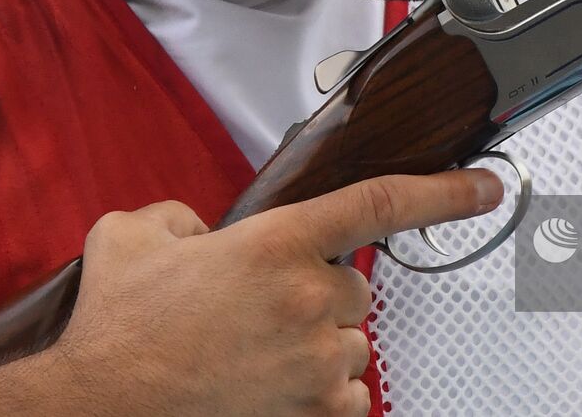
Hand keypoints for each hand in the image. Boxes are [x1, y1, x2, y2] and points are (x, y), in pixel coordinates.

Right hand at [47, 169, 501, 415]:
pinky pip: (349, 395)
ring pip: (350, 343)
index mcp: (275, 243)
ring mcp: (316, 361)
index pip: (381, 203)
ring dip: (316, 346)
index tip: (484, 188)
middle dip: (315, 296)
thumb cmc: (117, 333)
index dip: (444, 191)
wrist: (97, 409)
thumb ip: (181, 217)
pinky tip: (273, 389)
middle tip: (256, 313)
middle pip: (353, 288)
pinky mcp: (313, 414)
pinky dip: (322, 393)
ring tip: (251, 356)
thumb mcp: (132, 236)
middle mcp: (307, 299)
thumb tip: (202, 232)